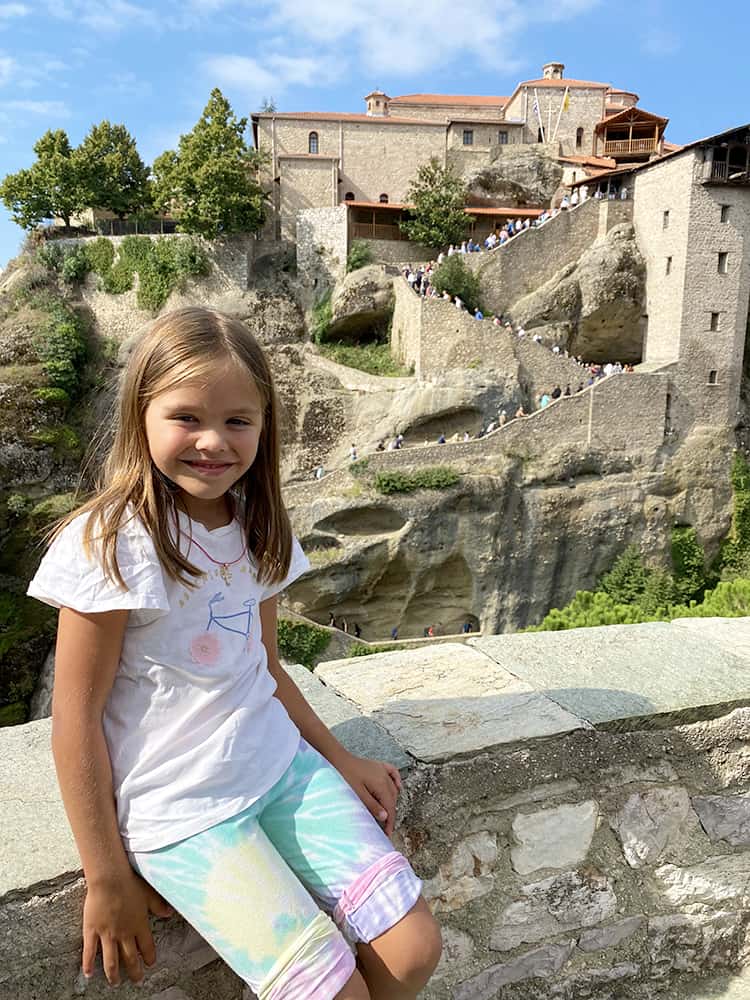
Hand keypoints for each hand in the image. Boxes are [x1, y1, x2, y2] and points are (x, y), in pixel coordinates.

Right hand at [82, 870, 172, 985]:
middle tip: (136, 980)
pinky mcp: (92, 931)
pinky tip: (88, 974)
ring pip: (111, 961)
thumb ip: (159, 906)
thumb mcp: (149, 894)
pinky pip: (90, 952)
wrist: (110, 879)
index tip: (150, 964)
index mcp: (139, 925)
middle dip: (134, 972)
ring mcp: (108, 934)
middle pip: (130, 959)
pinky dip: (88, 965)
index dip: (149, 957)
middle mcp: (124, 934)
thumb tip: (170, 912)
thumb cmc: (130, 884)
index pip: (147, 947)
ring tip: (115, 982)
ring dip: (113, 974)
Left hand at [335, 752, 401, 836]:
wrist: (338, 759)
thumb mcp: (357, 794)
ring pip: (393, 788)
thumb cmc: (345, 776)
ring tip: (387, 814)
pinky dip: (397, 781)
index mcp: (381, 784)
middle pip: (392, 799)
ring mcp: (382, 770)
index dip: (390, 821)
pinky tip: (398, 787)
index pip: (390, 807)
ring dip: (392, 801)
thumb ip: (372, 805)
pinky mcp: (378, 766)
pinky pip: (393, 772)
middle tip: (385, 827)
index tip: (388, 833)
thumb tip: (385, 817)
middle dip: (390, 813)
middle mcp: (385, 776)